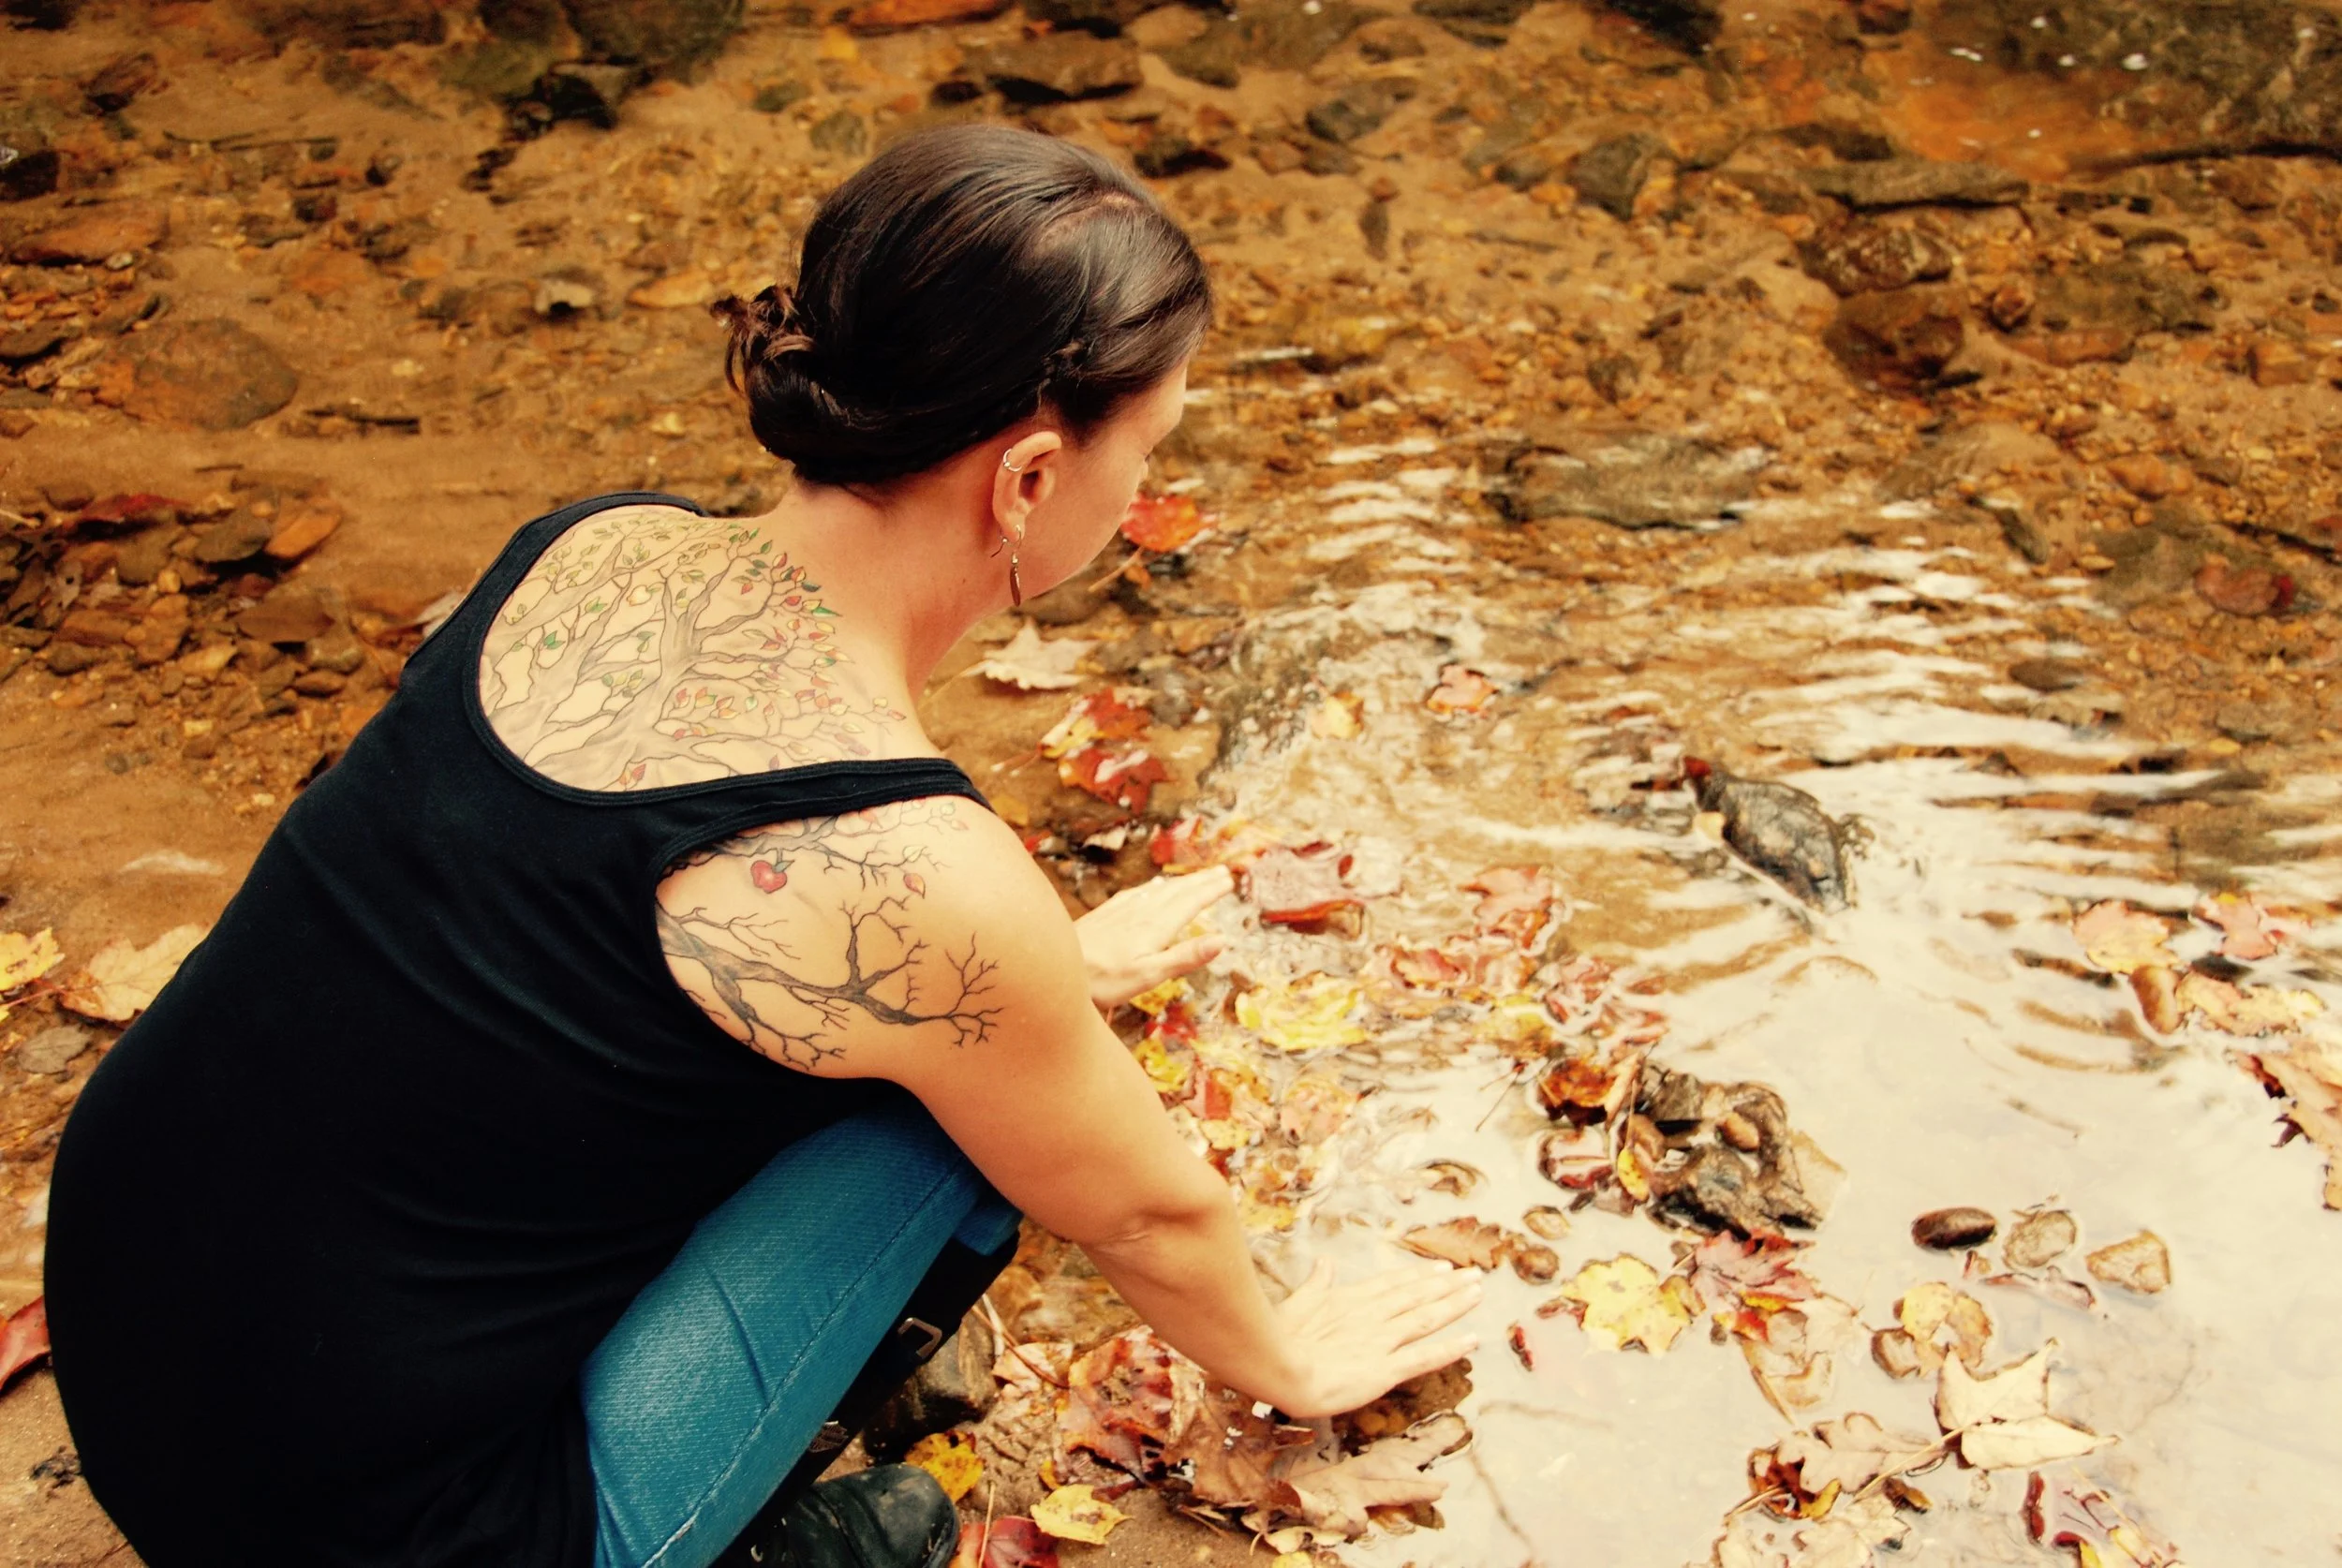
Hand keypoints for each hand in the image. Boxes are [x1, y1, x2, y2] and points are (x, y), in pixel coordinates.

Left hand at [1073, 865, 1235, 1010]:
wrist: (1058, 967)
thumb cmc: (1104, 979)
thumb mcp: (1150, 974)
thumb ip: (1186, 956)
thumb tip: (1222, 940)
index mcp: (1155, 926)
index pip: (1190, 903)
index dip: (1210, 891)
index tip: (1228, 880)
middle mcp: (1140, 912)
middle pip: (1176, 892)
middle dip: (1200, 881)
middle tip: (1221, 871)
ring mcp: (1121, 910)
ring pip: (1158, 890)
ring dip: (1180, 882)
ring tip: (1195, 876)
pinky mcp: (1106, 913)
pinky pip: (1137, 893)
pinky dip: (1153, 887)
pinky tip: (1152, 887)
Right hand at [1264, 1258, 1481, 1418]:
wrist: (1278, 1367)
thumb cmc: (1280, 1337)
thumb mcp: (1298, 1302)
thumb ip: (1316, 1283)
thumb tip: (1324, 1262)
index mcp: (1350, 1299)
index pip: (1393, 1284)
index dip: (1420, 1276)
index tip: (1443, 1269)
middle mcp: (1372, 1315)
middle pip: (1417, 1296)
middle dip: (1448, 1285)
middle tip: (1475, 1275)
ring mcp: (1381, 1341)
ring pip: (1426, 1319)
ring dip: (1455, 1306)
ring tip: (1479, 1294)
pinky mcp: (1385, 1370)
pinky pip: (1424, 1358)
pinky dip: (1450, 1349)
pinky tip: (1472, 1341)